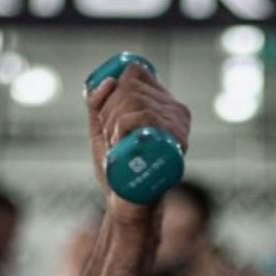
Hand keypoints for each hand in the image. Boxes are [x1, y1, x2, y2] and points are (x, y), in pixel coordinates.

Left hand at [85, 64, 190, 219]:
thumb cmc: (118, 170)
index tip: (109, 119)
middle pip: (131, 85)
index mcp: (163, 104)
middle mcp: (176, 112)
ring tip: (119, 146)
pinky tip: (121, 143)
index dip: (113, 90)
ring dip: (113, 124)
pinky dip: (122, 127)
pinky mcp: (175, 143)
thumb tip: (107, 82)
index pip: (135, 73)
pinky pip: (143, 117)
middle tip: (113, 139)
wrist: (127, 203)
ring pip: (133, 100)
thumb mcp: (102, 131)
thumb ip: (98, 104)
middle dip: (109, 111)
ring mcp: (178, 127)